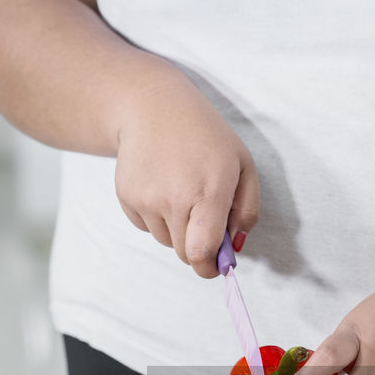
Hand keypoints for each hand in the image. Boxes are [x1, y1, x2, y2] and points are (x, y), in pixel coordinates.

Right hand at [113, 80, 259, 276]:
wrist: (153, 107)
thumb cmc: (206, 136)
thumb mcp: (243, 165)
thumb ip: (247, 210)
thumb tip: (235, 247)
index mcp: (208, 192)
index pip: (201, 252)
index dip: (209, 267)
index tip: (215, 266)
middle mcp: (173, 199)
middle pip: (184, 253)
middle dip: (198, 246)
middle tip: (205, 221)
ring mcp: (146, 199)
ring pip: (166, 241)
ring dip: (178, 230)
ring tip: (182, 193)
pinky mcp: (127, 197)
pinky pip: (147, 227)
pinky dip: (157, 217)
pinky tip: (162, 187)